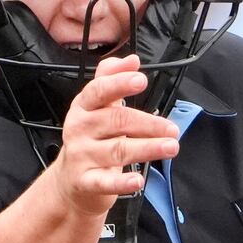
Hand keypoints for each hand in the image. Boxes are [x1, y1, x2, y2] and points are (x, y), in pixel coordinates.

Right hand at [51, 54, 179, 216]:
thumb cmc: (91, 139)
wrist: (71, 181)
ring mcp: (81, 155)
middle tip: (171, 128)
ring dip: (147, 148)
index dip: (119, 83)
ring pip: (117, 150)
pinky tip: (137, 180)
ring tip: (170, 147)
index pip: (99, 91)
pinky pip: (104, 182)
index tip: (140, 80)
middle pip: (116, 121)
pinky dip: (122, 182)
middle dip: (148, 124)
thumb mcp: (97, 106)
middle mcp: (80, 129)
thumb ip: (111, 79)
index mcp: (84, 107)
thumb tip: (131, 59)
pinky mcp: (85, 181)